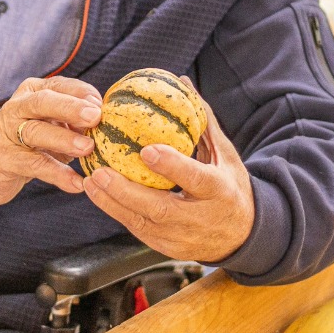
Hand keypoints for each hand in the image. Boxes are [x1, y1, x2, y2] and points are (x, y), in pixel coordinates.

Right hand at [0, 76, 101, 205]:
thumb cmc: (29, 142)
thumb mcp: (51, 125)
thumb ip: (74, 121)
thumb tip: (106, 123)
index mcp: (33, 92)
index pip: (59, 86)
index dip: (81, 93)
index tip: (102, 105)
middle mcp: (17, 107)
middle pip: (43, 102)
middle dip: (70, 108)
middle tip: (95, 116)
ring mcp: (7, 133)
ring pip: (35, 132)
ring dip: (63, 139)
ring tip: (87, 149)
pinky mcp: (3, 159)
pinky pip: (33, 165)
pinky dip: (56, 174)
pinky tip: (76, 183)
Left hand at [82, 98, 254, 262]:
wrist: (243, 236)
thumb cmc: (230, 186)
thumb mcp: (224, 155)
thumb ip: (203, 122)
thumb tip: (182, 83)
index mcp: (219, 191)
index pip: (195, 178)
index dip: (171, 166)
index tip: (146, 150)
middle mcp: (201, 218)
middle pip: (160, 209)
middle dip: (125, 192)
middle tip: (99, 171)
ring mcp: (183, 238)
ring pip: (142, 224)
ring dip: (112, 203)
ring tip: (90, 181)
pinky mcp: (168, 249)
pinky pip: (138, 230)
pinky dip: (117, 212)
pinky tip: (99, 195)